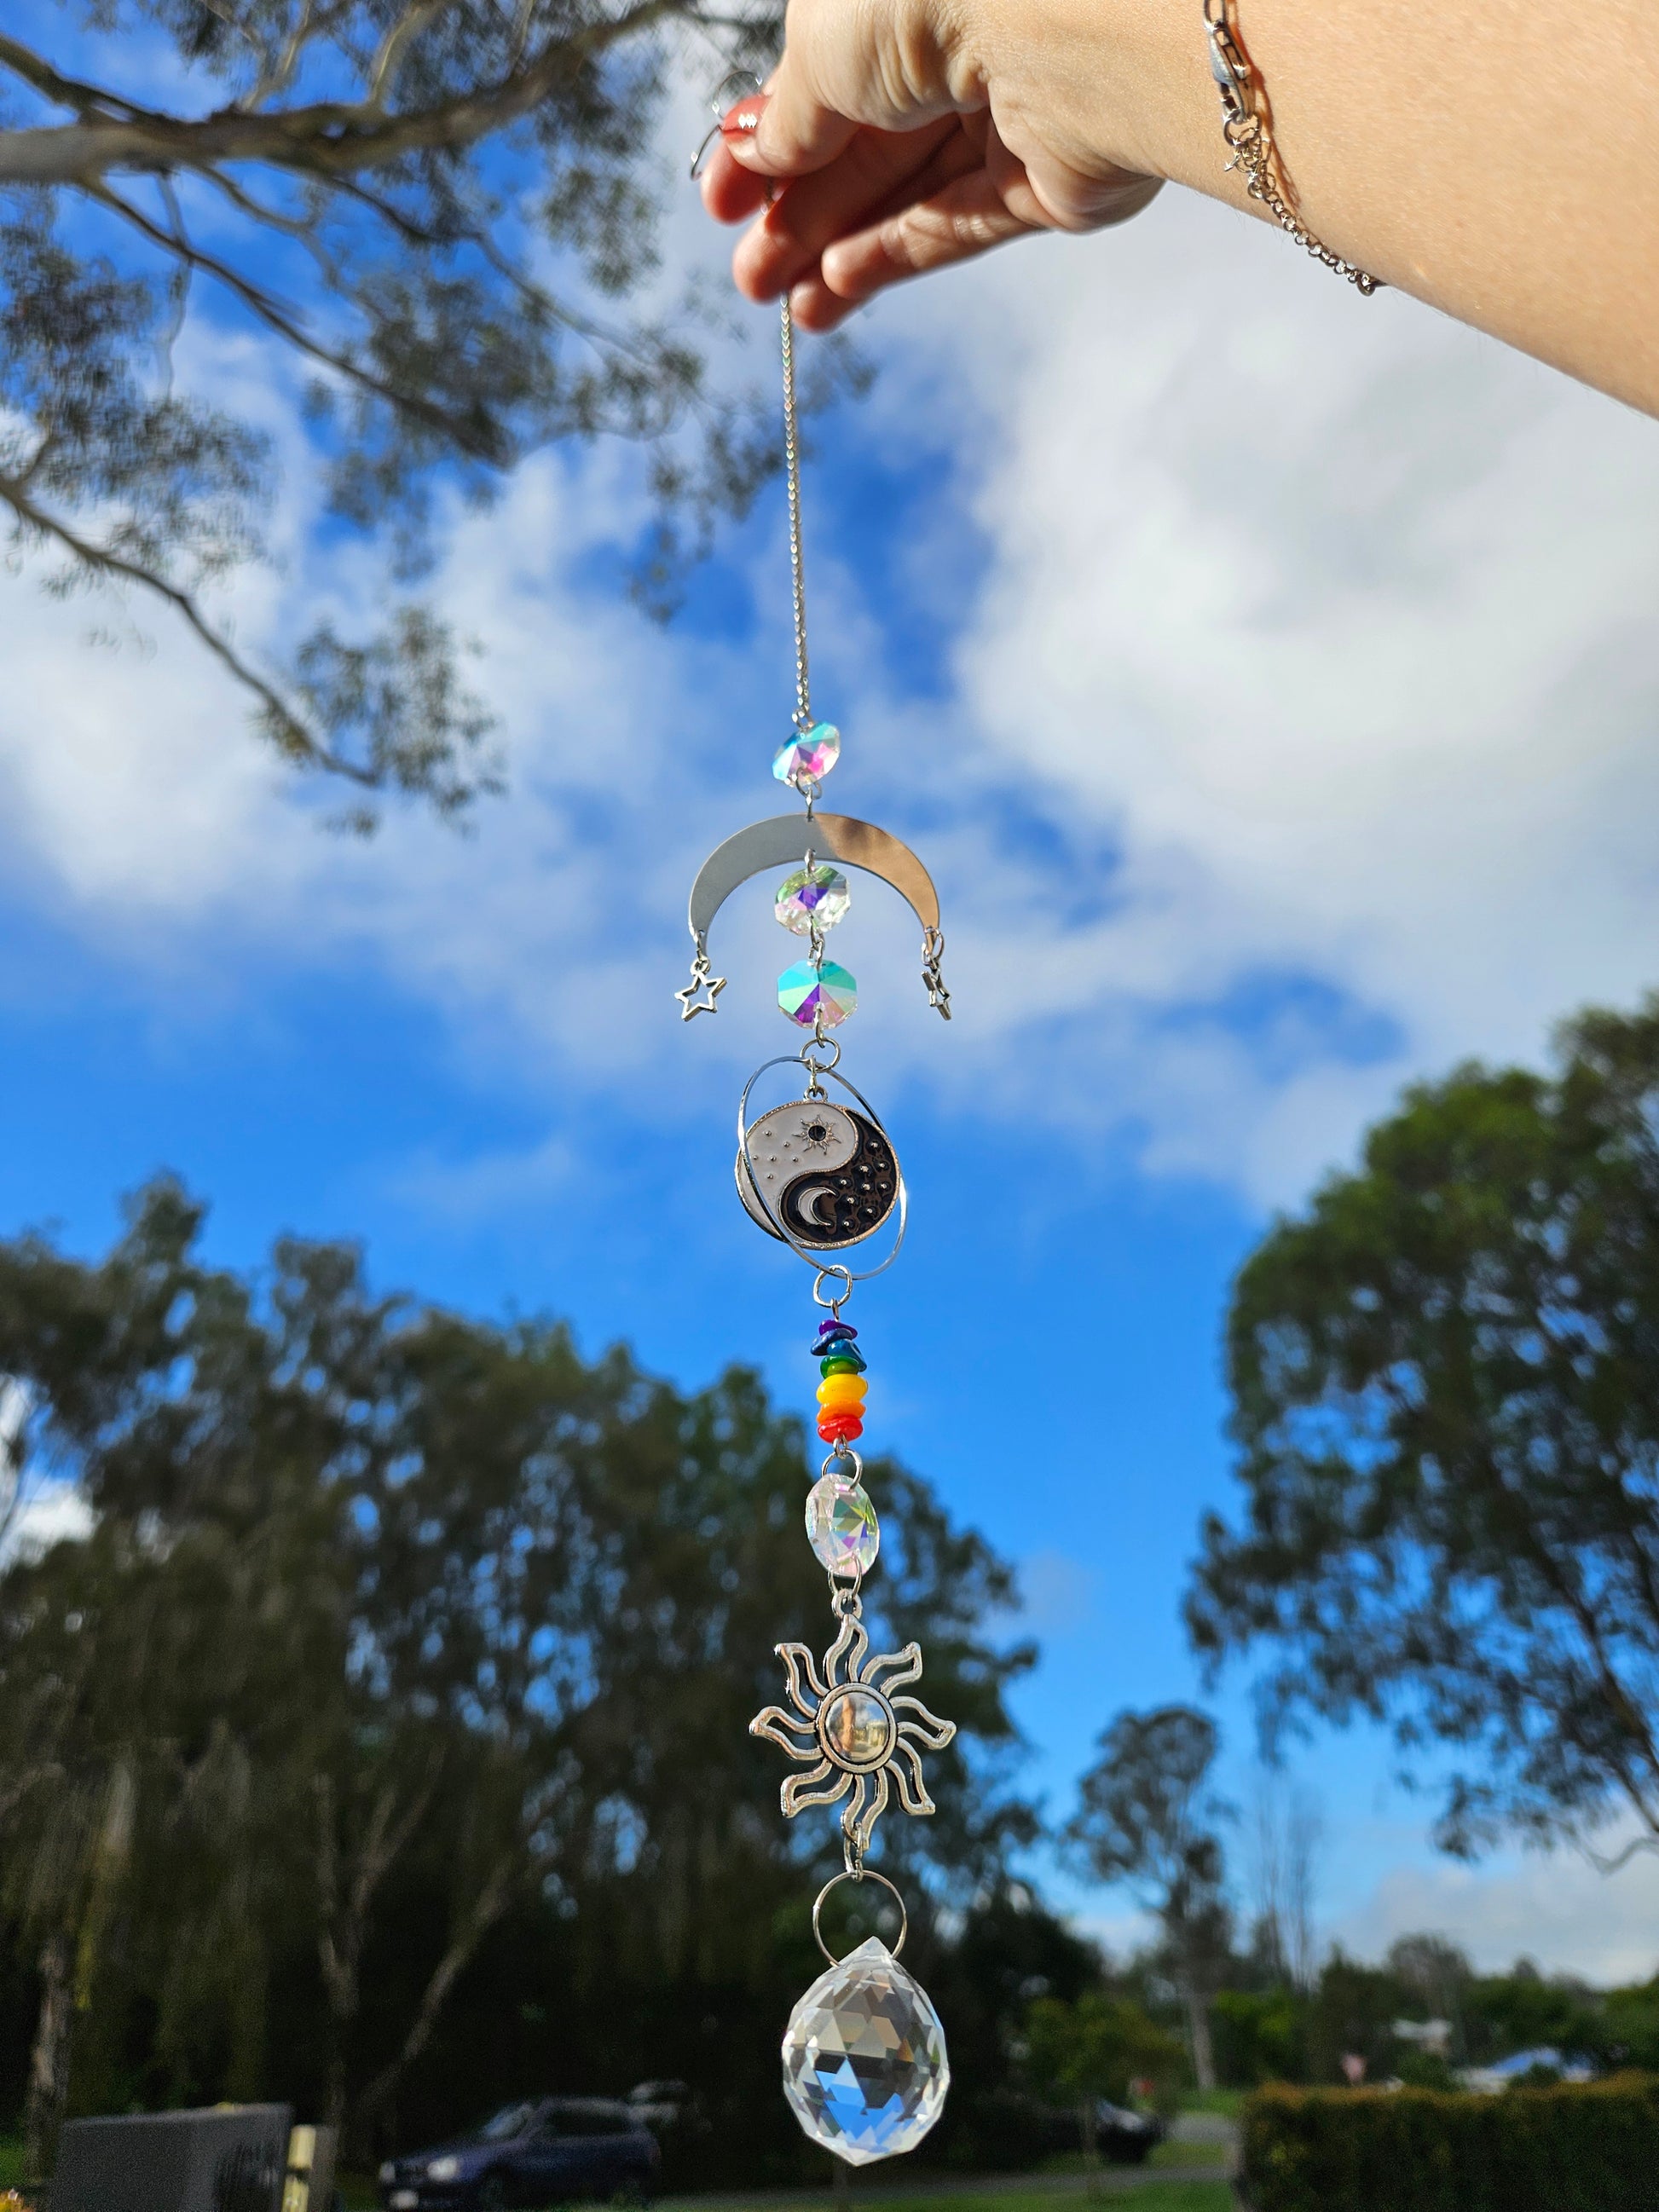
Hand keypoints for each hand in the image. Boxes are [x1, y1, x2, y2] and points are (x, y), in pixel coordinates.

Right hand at [699, 0, 1163, 330]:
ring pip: (906, 193)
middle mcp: (960, 41)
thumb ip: (788, 115)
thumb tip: (751, 153)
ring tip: (779, 304)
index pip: (826, 78)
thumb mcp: (823, 52)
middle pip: (865, 145)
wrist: (1065, 29)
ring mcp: (1007, 113)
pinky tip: (832, 295)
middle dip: (798, 213)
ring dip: (835, 250)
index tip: (720, 204)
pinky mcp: (1044, 182)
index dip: (770, 142)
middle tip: (747, 276)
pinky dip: (891, 259)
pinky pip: (954, 226)